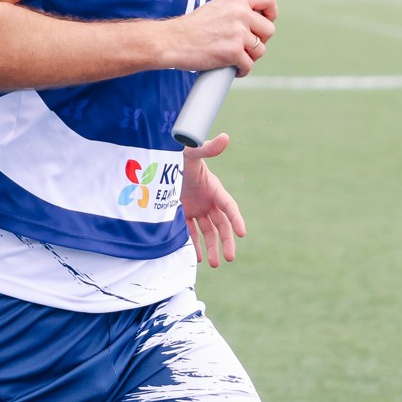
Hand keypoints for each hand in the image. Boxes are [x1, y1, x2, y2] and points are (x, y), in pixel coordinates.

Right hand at [158, 0, 276, 75]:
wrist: (171, 41)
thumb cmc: (191, 28)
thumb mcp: (216, 8)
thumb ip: (236, 11)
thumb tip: (257, 21)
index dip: (271, 13)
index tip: (265, 22)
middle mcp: (240, 13)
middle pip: (269, 29)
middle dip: (259, 40)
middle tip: (244, 45)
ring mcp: (238, 33)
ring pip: (260, 50)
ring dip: (250, 57)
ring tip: (235, 57)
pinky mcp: (233, 52)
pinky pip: (248, 65)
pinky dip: (242, 70)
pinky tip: (232, 69)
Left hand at [181, 135, 246, 267]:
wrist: (158, 161)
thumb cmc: (178, 154)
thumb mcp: (192, 153)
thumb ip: (207, 148)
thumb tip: (225, 137)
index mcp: (214, 188)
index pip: (229, 206)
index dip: (237, 219)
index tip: (243, 233)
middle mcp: (208, 200)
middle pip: (222, 224)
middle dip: (227, 242)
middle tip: (230, 258)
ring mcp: (196, 208)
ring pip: (208, 232)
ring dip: (212, 248)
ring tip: (215, 264)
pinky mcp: (183, 214)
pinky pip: (190, 233)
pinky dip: (194, 245)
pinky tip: (197, 258)